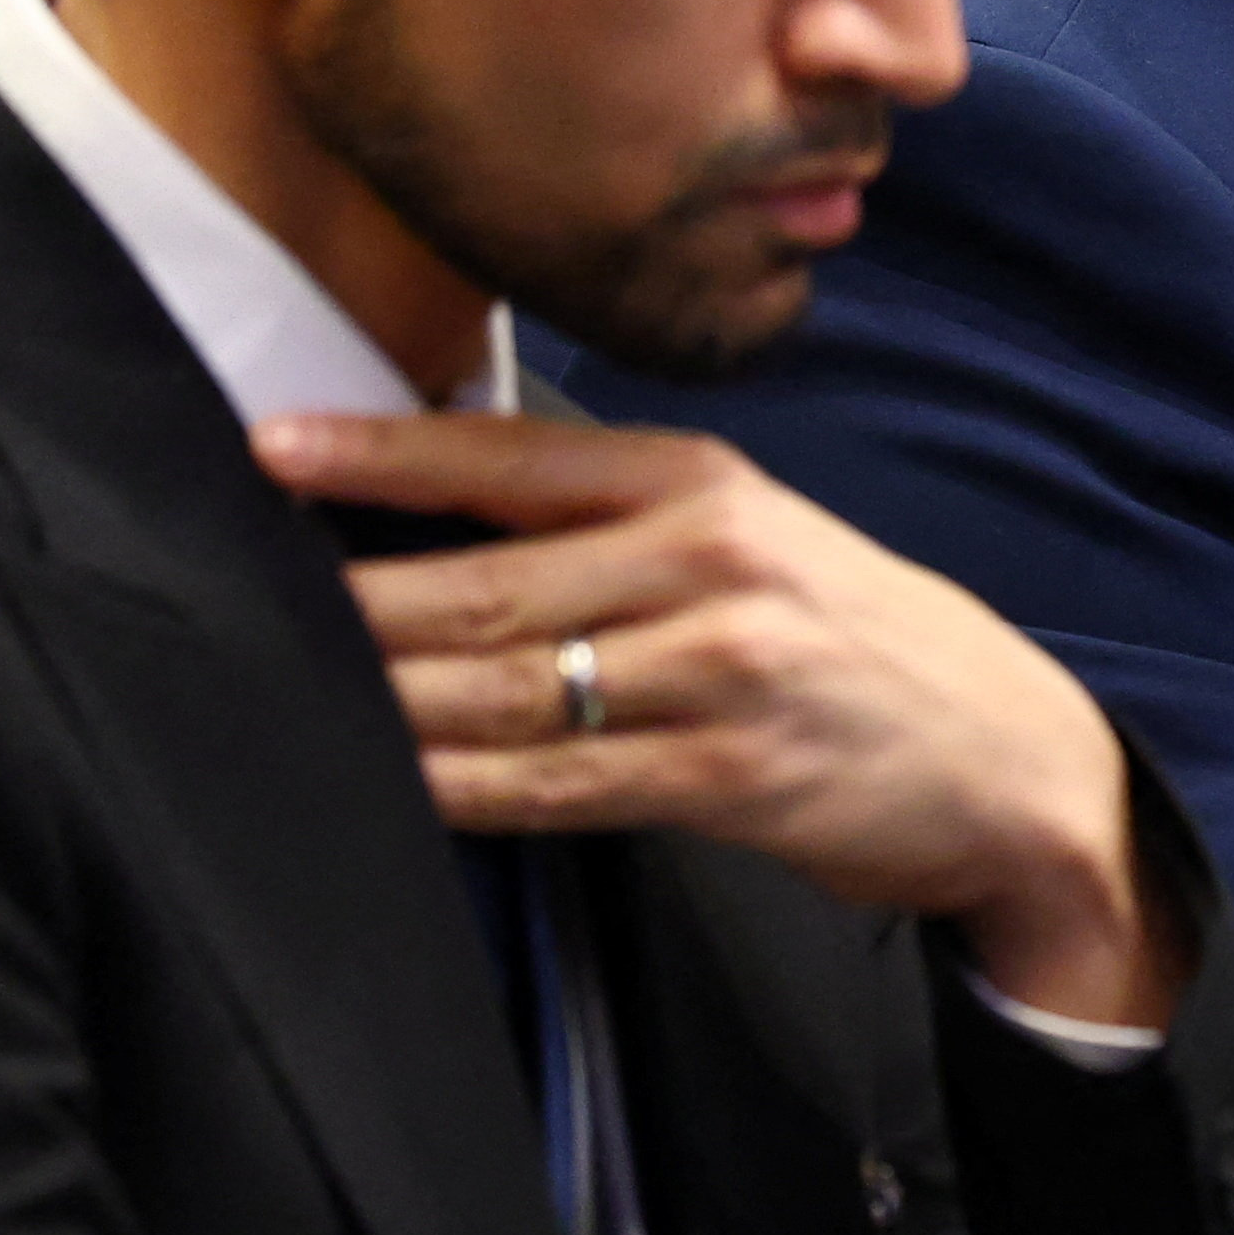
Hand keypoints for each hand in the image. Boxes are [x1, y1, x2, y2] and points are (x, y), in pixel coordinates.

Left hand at [269, 411, 1174, 1027]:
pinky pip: (559, 785)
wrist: (1007, 755)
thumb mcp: (747, 539)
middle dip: (352, 601)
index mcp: (700, 482)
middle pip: (483, 581)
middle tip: (226, 602)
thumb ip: (608, 522)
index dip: (378, 453)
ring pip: (506, 687)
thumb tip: (427, 510)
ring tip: (281, 694)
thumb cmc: (846, 639)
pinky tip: (392, 781)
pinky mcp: (731, 776)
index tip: (267, 446)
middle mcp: (709, 560)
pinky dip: (462, 787)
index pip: (509, 454)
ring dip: (385, 701)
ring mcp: (722, 671)